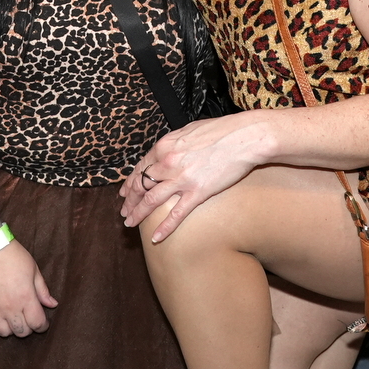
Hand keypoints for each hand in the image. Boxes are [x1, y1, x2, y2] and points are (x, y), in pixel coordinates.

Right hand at [0, 239, 57, 336]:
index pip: (37, 323)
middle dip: (29, 328)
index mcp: (25, 298)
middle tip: (29, 319)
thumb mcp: (34, 269)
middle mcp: (9, 307)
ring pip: (3, 332)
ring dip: (11, 328)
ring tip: (14, 318)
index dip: (43, 326)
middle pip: (21, 331)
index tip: (43, 322)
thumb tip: (53, 304)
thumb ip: (43, 290)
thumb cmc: (14, 256)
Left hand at [120, 115, 274, 242]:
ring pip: (151, 200)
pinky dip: (164, 227)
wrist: (244, 137)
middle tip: (124, 212)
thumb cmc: (221, 130)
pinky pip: (176, 214)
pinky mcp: (198, 192)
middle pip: (141, 185)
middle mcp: (168, 162)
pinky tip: (156, 238)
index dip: (130, 182)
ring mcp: (181, 178)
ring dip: (138, 214)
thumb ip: (174, 143)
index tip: (125, 193)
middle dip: (130, 200)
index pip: (141, 167)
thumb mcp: (189, 130)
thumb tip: (168, 150)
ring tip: (130, 224)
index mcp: (165, 146)